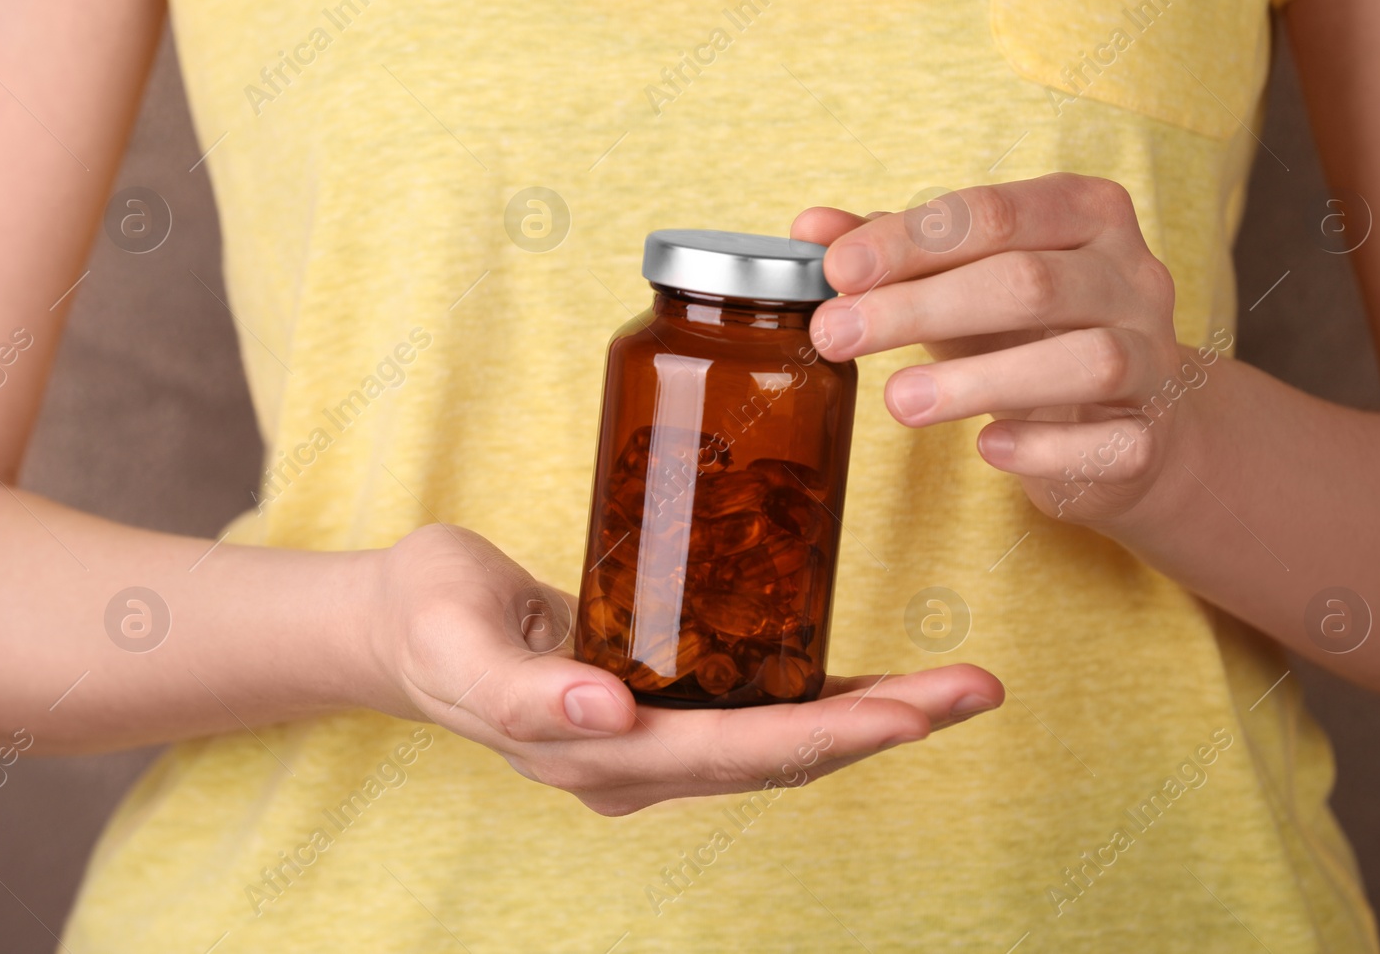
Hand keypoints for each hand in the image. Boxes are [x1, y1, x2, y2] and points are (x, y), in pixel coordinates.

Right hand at [364, 525, 1003, 815]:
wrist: (403, 627)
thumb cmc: (426, 619)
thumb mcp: (454, 641)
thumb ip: (522, 692)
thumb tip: (607, 718)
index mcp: (600, 756)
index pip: (737, 753)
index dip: (829, 734)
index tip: (911, 712)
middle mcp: (641, 760)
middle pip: (785, 752)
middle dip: (885, 724)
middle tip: (975, 690)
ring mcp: (657, 737)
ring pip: (785, 735)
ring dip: (876, 714)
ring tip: (960, 686)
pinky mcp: (665, 699)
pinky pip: (760, 706)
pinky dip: (828, 694)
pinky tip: (884, 680)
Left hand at [795, 174, 1188, 524]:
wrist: (1123, 420)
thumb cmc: (1033, 332)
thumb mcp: (963, 279)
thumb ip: (895, 251)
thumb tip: (809, 230)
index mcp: (1086, 214)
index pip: (993, 214)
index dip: (909, 241)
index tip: (837, 271)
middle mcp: (1132, 277)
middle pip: (1028, 282)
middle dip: (921, 308)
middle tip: (836, 335)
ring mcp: (1154, 358)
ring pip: (1086, 359)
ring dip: (981, 381)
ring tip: (898, 402)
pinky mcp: (1151, 436)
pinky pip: (1112, 442)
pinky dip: (1044, 446)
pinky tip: (987, 446)